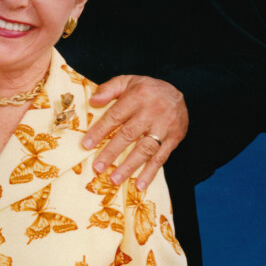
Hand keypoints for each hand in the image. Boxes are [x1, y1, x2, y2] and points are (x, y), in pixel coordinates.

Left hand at [82, 75, 187, 190]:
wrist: (178, 93)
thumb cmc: (146, 90)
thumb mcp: (127, 81)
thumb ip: (109, 89)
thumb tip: (92, 101)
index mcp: (137, 96)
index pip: (115, 116)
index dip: (100, 131)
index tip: (87, 145)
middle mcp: (151, 112)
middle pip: (129, 134)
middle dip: (112, 152)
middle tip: (98, 167)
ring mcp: (164, 126)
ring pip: (145, 148)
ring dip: (130, 166)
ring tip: (115, 179)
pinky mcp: (174, 138)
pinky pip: (161, 157)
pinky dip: (150, 172)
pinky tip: (140, 185)